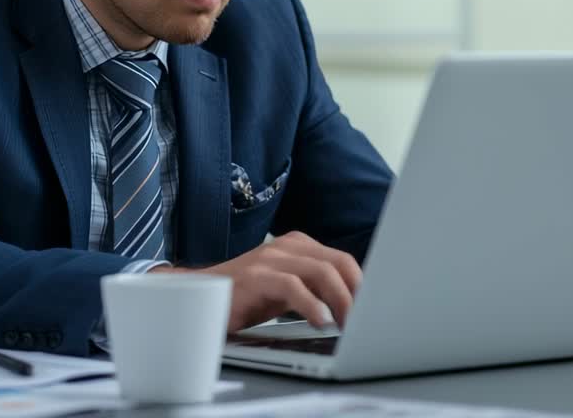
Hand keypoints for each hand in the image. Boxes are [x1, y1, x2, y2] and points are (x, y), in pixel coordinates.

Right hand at [151, 231, 361, 332]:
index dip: (362, 285)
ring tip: (348, 326)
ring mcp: (270, 259)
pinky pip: (293, 287)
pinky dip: (312, 305)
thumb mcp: (287, 290)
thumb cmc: (247, 298)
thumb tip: (354, 307)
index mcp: (299, 245)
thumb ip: (316, 289)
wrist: (198, 297)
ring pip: (321, 272)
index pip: (342, 260)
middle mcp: (287, 246)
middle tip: (366, 322)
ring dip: (342, 302)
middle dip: (358, 294)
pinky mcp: (255, 277)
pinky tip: (320, 322)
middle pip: (338, 263)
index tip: (374, 310)